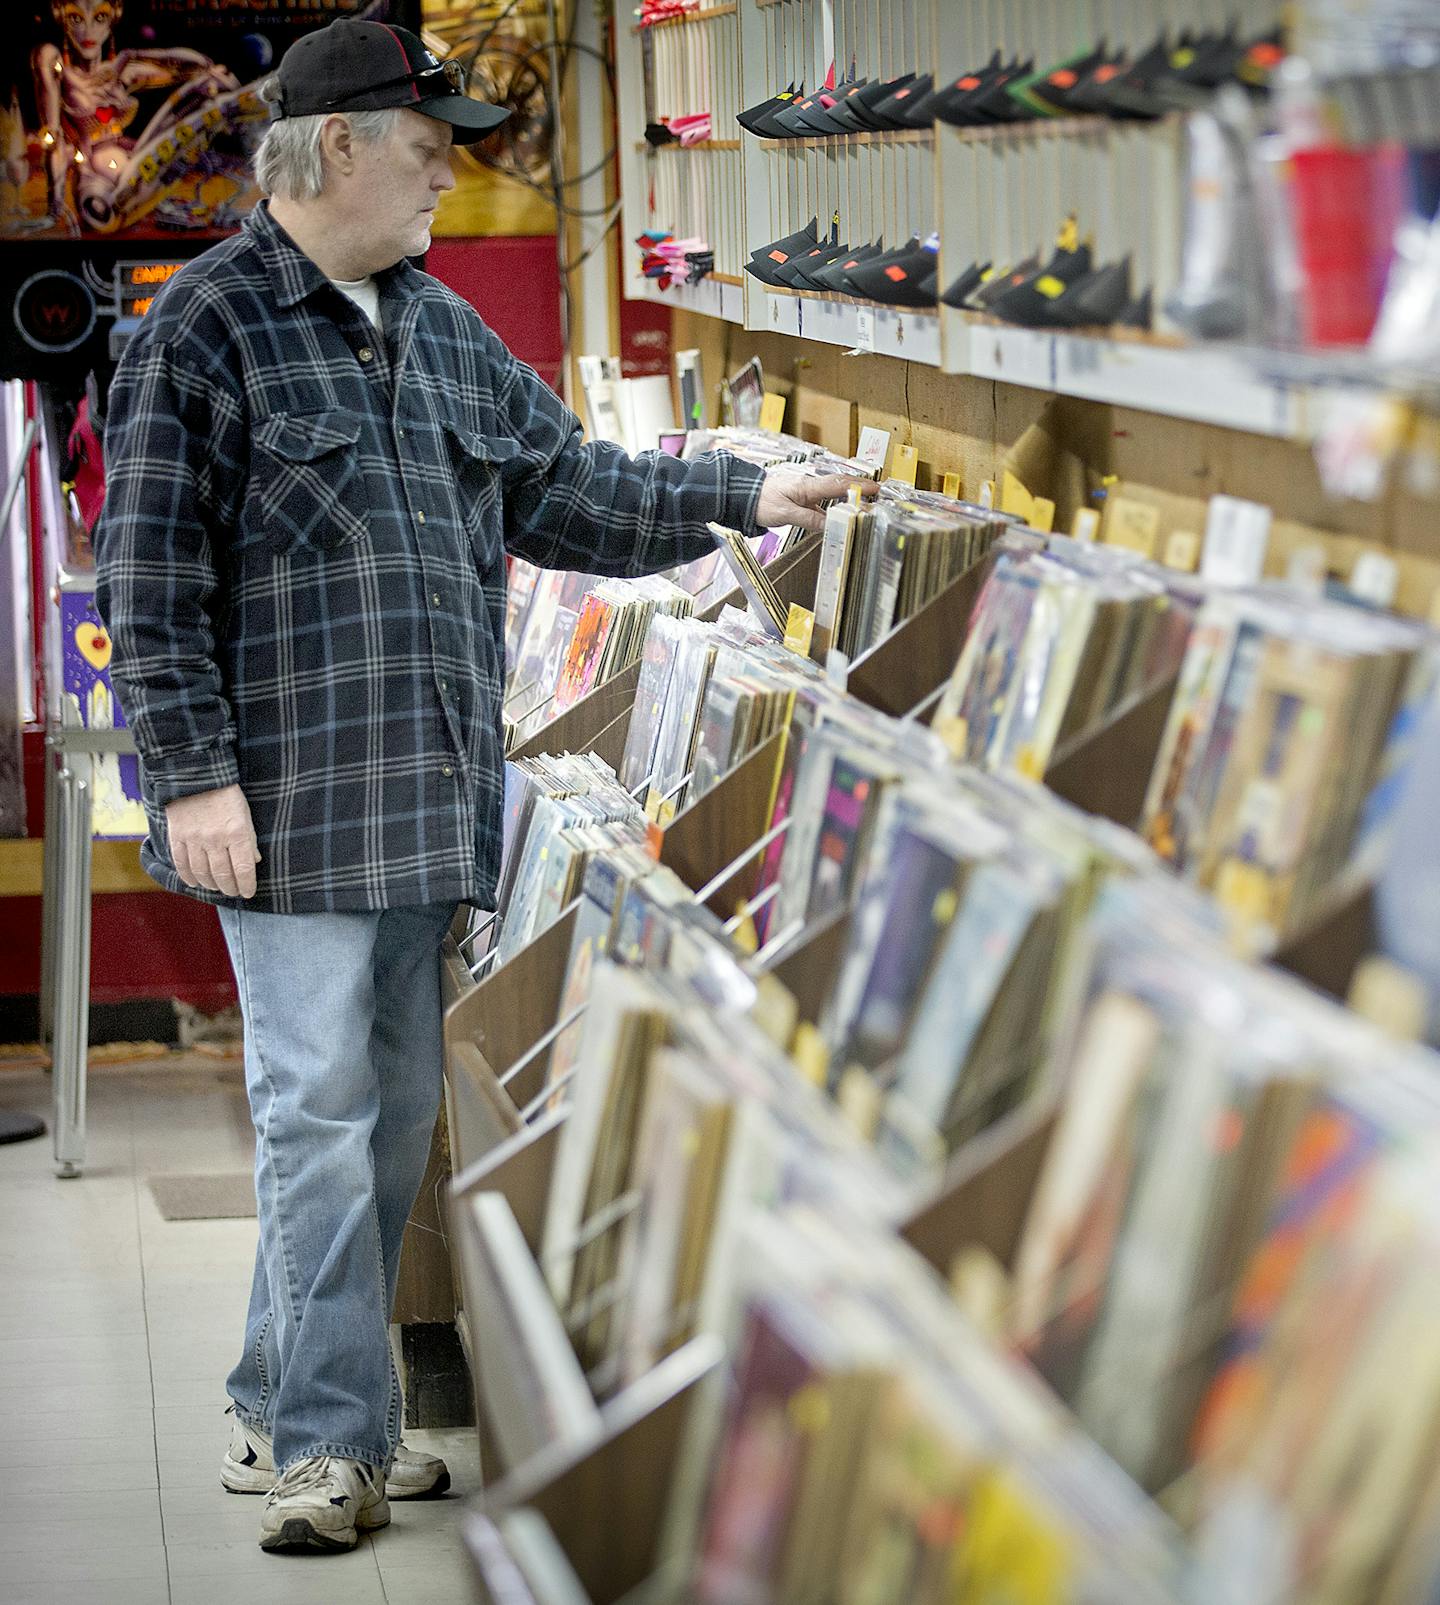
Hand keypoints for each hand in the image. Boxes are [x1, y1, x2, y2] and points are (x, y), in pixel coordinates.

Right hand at [165, 784, 260, 898]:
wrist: (197, 777)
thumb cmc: (227, 796)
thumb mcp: (246, 815)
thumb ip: (249, 839)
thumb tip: (254, 862)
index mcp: (237, 833)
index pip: (244, 869)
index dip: (247, 885)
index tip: (248, 892)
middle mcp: (215, 839)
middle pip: (223, 875)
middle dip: (230, 888)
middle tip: (233, 892)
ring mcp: (194, 839)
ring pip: (202, 873)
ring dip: (211, 885)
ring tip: (217, 887)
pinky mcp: (177, 836)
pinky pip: (181, 864)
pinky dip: (188, 877)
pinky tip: (195, 882)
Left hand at [755, 468, 876, 533]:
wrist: (744, 496)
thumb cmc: (761, 502)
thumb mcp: (785, 514)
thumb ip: (808, 519)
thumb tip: (829, 525)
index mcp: (807, 486)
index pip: (838, 485)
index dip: (858, 487)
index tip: (875, 490)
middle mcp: (810, 485)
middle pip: (840, 484)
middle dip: (860, 487)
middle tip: (879, 492)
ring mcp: (807, 491)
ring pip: (833, 492)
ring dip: (850, 494)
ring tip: (866, 500)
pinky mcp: (803, 498)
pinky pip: (824, 500)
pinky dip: (836, 504)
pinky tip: (841, 512)